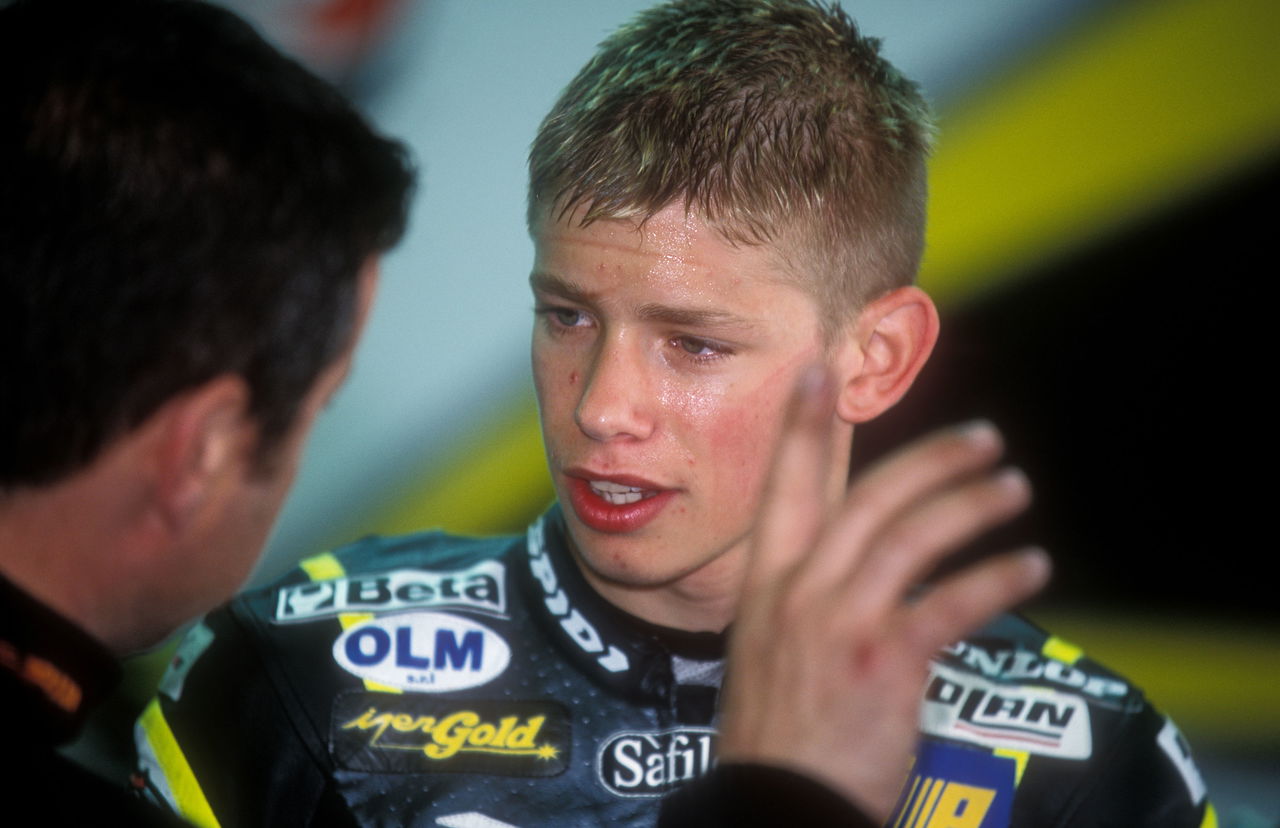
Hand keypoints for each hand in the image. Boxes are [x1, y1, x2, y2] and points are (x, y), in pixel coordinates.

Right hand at [716, 369, 1049, 820]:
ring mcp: (841, 623)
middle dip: (929, 459)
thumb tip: (842, 573)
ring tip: (1014, 488)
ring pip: (913, 536)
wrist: (774, 803)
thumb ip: (800, 603)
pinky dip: (996, 577)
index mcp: (764, 586)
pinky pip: (952, 601)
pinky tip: (1030, 565)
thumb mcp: (764, 653)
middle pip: (870, 500)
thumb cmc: (774, 736)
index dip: (800, 428)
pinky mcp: (886, 661)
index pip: (784, 489)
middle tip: (981, 438)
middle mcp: (800, 592)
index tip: (817, 375)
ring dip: (972, 505)